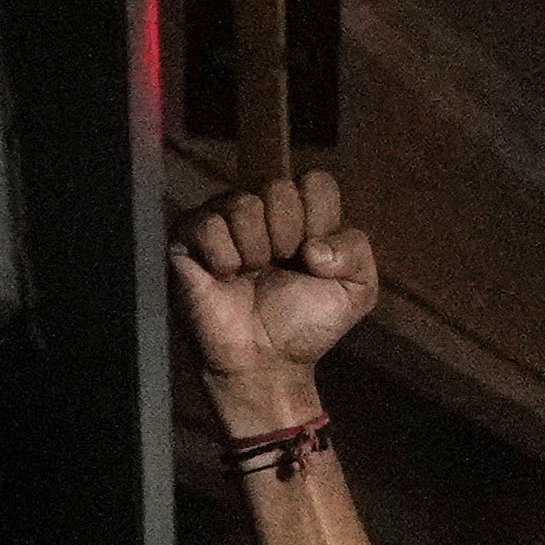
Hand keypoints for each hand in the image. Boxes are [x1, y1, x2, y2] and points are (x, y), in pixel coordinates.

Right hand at [169, 172, 380, 395]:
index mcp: (302, 213)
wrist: (265, 362)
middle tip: (280, 268)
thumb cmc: (305, 325)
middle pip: (279, 187)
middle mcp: (261, 209)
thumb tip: (314, 245)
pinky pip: (208, 224)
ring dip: (255, 250)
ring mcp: (222, 219)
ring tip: (252, 275)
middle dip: (288, 236)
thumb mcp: (357, 292)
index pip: (316, 182)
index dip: (320, 221)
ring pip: (243, 203)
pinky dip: (223, 259)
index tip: (314, 258)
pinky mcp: (187, 237)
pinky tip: (225, 278)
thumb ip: (357, 252)